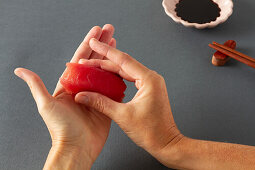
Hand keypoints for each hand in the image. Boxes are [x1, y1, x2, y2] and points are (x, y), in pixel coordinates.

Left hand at [14, 25, 115, 169]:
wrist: (77, 147)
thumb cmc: (61, 129)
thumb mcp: (46, 105)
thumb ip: (36, 86)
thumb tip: (21, 70)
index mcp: (70, 84)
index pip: (80, 58)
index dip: (88, 43)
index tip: (96, 31)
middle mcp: (84, 87)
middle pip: (94, 61)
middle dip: (102, 44)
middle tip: (109, 31)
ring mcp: (96, 94)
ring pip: (105, 71)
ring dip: (111, 57)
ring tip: (117, 43)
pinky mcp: (106, 103)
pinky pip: (113, 87)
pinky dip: (118, 75)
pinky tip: (122, 67)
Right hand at [75, 38, 183, 161]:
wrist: (166, 143)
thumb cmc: (151, 132)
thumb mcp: (123, 116)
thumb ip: (101, 103)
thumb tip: (82, 95)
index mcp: (149, 79)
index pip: (123, 60)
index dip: (106, 51)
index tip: (94, 42)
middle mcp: (151, 77)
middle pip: (123, 64)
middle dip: (104, 61)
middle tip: (87, 59)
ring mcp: (150, 83)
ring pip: (126, 71)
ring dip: (109, 69)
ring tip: (92, 66)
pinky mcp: (147, 89)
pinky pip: (130, 78)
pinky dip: (116, 77)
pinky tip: (105, 77)